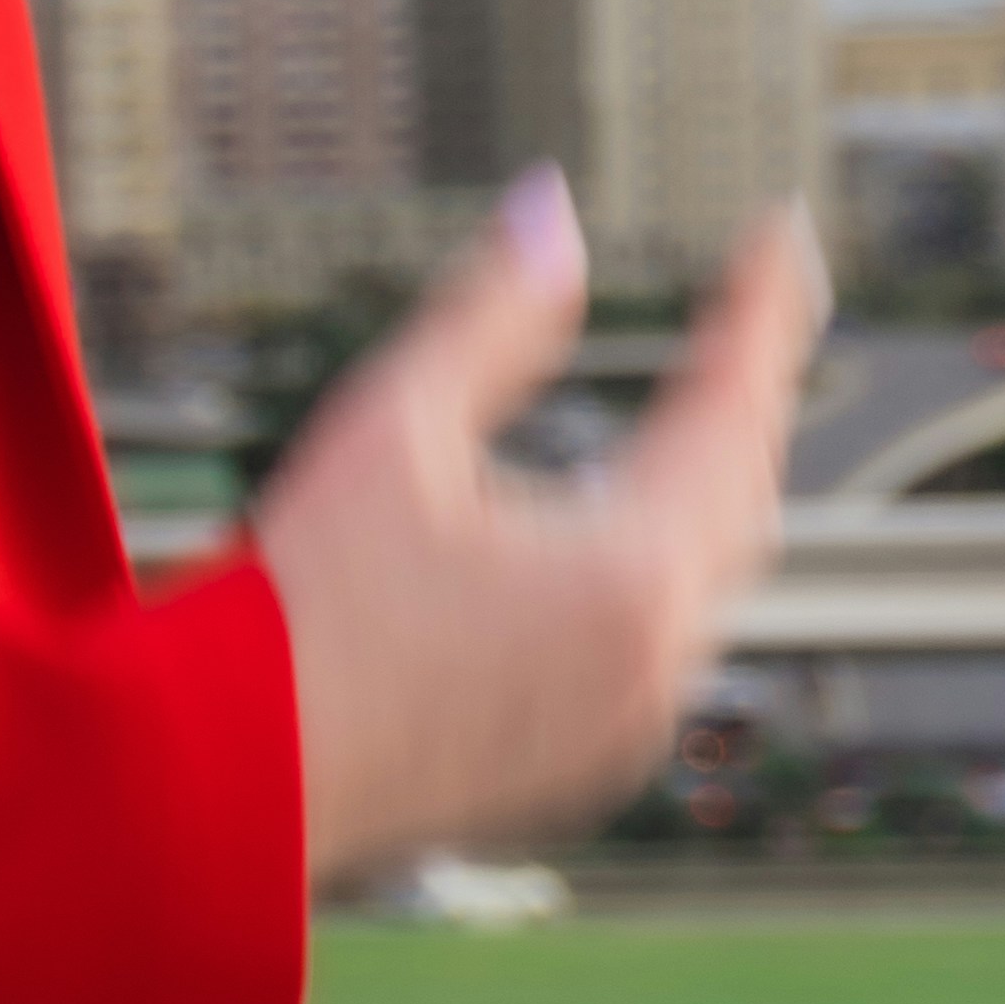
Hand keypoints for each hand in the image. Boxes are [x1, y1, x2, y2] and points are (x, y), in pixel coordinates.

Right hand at [251, 171, 825, 893]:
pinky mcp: (584, 771)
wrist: (229, 788)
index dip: (762, 311)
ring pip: (709, 587)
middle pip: (744, 500)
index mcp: (627, 576)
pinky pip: (660, 656)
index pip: (734, 407)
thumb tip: (553, 215)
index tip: (776, 234)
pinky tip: (601, 545)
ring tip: (687, 416)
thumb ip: (490, 317)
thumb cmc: (294, 612)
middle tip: (737, 319)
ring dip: (701, 494)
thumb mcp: (385, 430)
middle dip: (743, 402)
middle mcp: (655, 665)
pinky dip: (651, 579)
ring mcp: (626, 730)